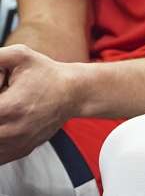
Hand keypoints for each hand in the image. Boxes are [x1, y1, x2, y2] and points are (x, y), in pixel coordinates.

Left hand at [0, 44, 81, 164]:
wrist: (75, 93)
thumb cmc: (48, 74)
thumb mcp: (20, 56)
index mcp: (8, 108)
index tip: (1, 93)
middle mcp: (12, 131)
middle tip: (5, 99)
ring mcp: (17, 144)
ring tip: (7, 110)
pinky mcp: (20, 151)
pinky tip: (6, 123)